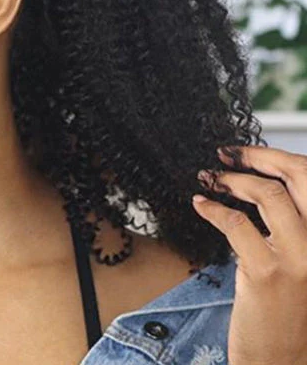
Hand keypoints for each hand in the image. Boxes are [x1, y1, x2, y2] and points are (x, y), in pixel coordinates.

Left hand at [192, 146, 306, 364]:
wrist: (282, 359)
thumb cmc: (285, 308)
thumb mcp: (294, 259)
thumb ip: (285, 225)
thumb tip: (256, 184)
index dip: (276, 157)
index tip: (243, 153)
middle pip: (297, 177)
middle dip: (257, 157)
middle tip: (225, 155)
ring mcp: (300, 258)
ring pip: (268, 195)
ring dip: (232, 180)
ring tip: (209, 178)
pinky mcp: (269, 273)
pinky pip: (237, 224)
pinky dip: (213, 208)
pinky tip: (200, 204)